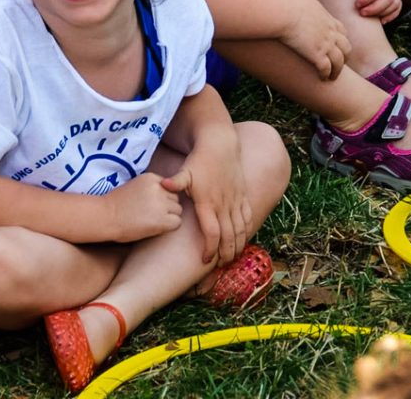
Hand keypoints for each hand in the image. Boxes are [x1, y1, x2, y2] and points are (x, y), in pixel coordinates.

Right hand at [105, 172, 182, 241]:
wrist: (106, 217)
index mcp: (151, 178)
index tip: (151, 205)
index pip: (170, 186)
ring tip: (154, 221)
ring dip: (170, 217)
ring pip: (178, 210)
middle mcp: (158, 189)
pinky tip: (157, 228)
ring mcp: (160, 204)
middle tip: (153, 214)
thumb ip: (152, 187)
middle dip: (168, 206)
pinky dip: (170, 226)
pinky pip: (177, 222)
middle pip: (175, 198)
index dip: (163, 197)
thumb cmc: (117, 204)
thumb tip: (168, 195)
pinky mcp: (161, 220)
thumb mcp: (135, 185)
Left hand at [162, 128, 251, 265]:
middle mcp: (223, 205)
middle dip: (226, 254)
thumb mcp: (184, 171)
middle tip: (220, 266)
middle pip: (229, 237)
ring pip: (241, 230)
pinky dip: (247, 231)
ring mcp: (235, 200)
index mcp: (208, 203)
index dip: (210, 250)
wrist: (220, 145)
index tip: (205, 260)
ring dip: (238, 246)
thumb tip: (162, 185)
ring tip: (232, 258)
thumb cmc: (199, 160)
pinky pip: (248, 217)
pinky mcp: (242, 195)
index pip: (212, 234)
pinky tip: (243, 239)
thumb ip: (174, 182)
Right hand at [280, 0, 350, 80]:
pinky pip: (326, 68)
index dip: (341, 39)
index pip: (341, 30)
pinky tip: (322, 79)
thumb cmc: (287, 4)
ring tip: (333, 77)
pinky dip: (326, 74)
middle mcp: (330, 32)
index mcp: (327, 19)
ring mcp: (325, 44)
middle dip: (345, 56)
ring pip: (339, 61)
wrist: (284, 13)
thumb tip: (300, 4)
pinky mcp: (316, 55)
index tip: (337, 45)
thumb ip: (307, 5)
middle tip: (340, 63)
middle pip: (346, 47)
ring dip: (337, 70)